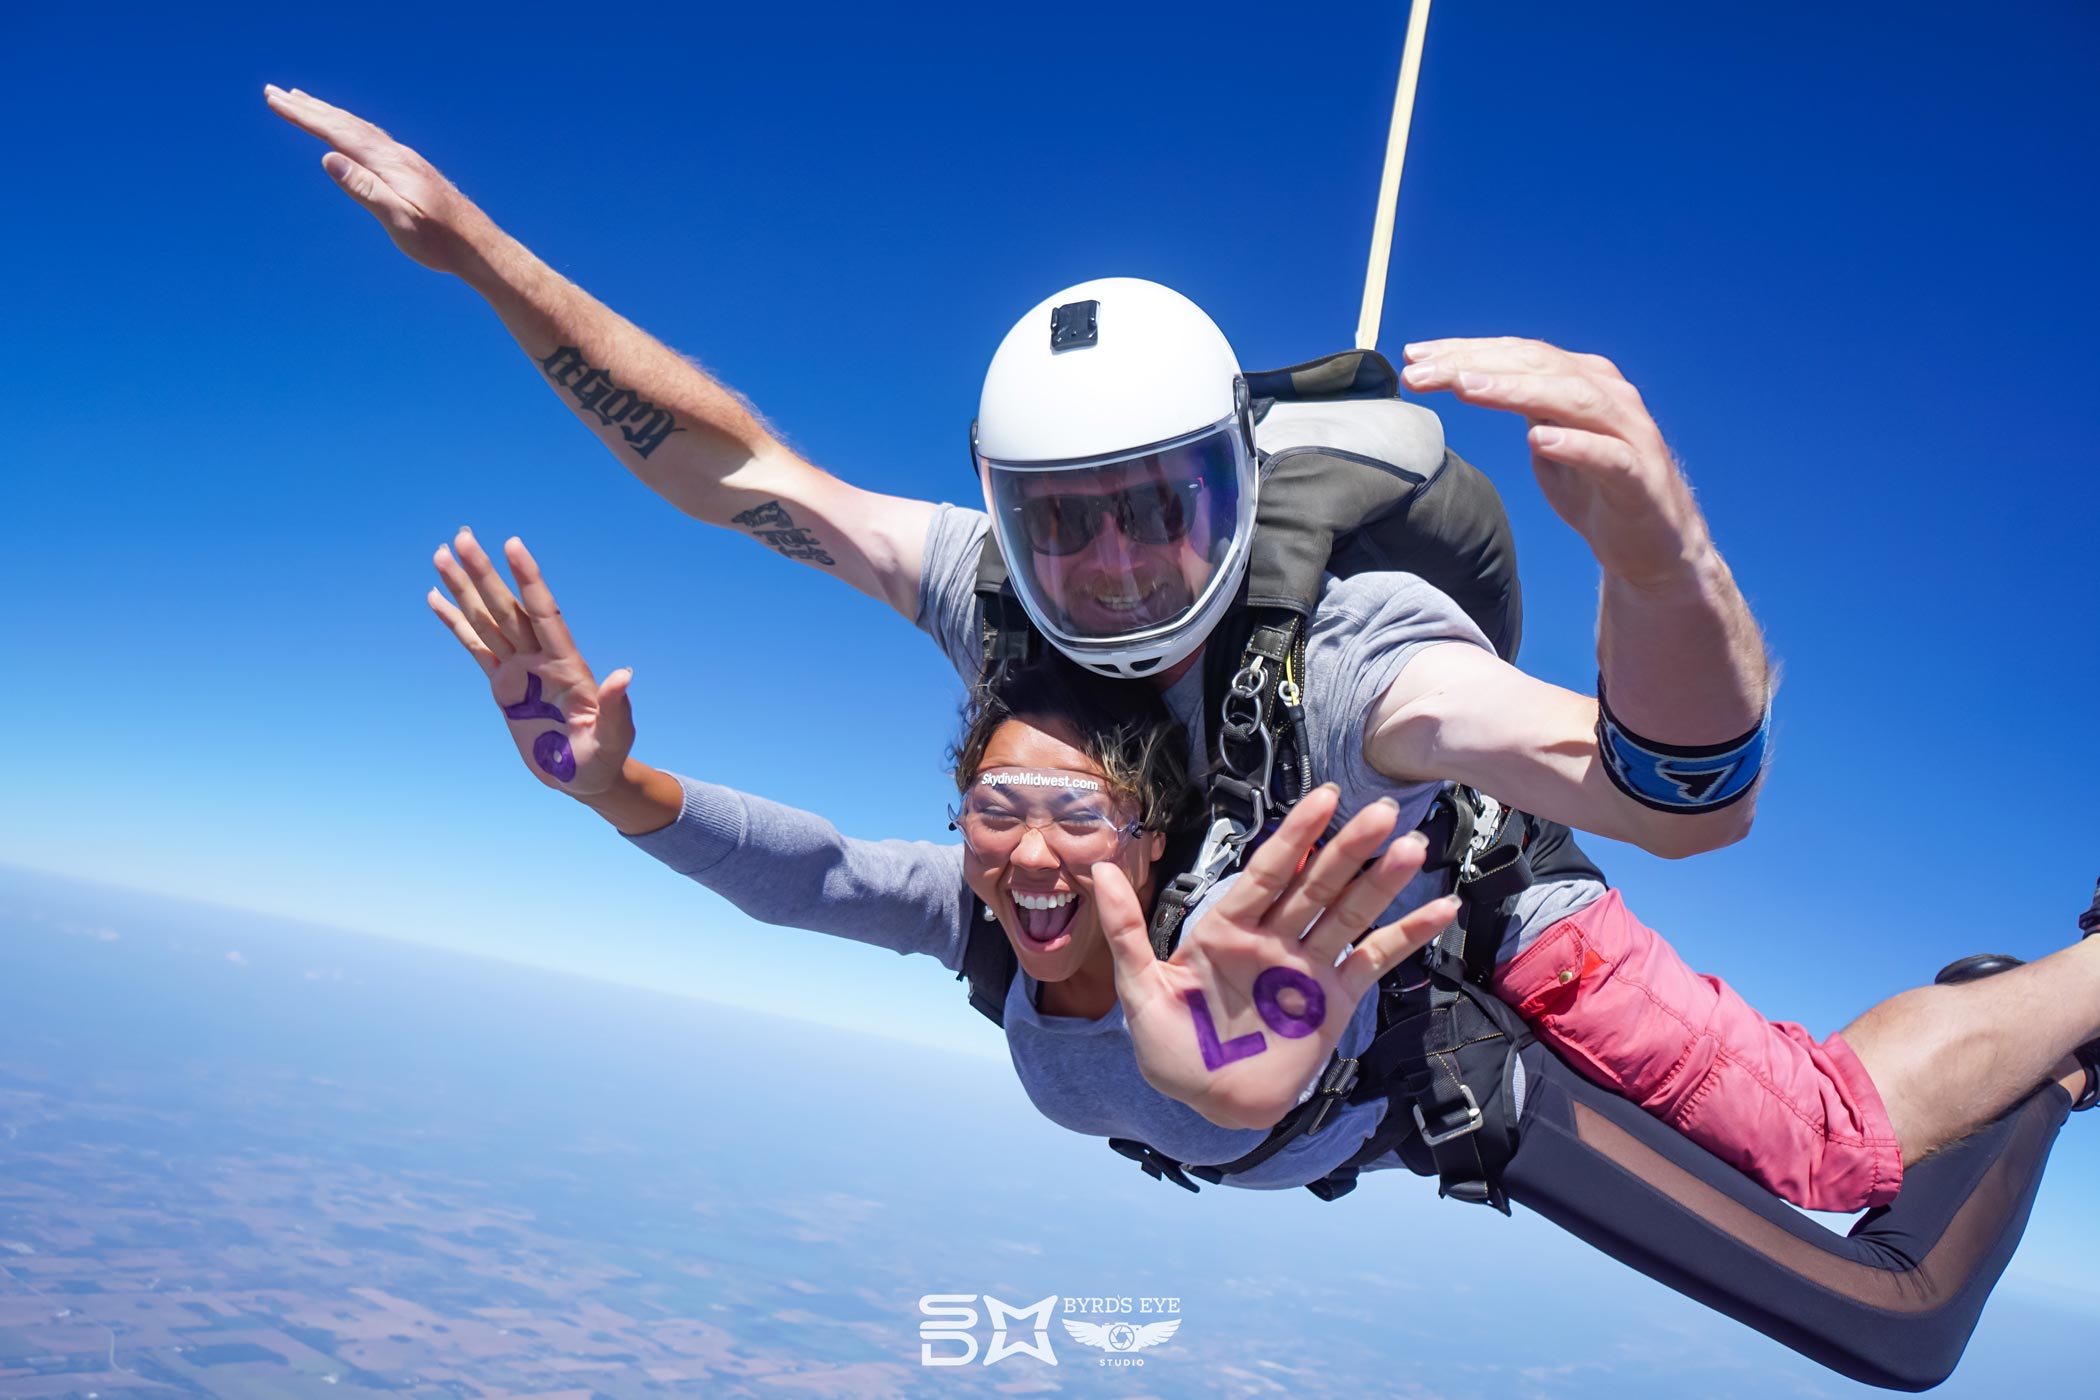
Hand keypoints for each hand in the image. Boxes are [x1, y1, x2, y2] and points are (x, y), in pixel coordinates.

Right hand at [265, 85, 492, 279]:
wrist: (479, 247)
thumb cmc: (439, 242)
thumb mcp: (399, 221)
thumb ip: (365, 190)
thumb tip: (328, 157)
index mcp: (389, 164)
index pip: (337, 132)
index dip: (304, 116)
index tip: (274, 100)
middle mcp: (397, 154)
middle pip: (345, 123)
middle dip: (308, 107)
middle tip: (274, 92)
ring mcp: (406, 159)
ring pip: (359, 127)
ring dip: (328, 112)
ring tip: (303, 101)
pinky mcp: (412, 168)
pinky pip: (372, 137)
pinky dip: (350, 126)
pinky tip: (348, 129)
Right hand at [427, 529, 633, 797]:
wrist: (584, 777)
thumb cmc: (602, 758)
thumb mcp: (612, 739)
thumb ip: (615, 710)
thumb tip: (623, 676)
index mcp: (567, 665)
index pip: (545, 613)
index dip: (529, 579)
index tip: (512, 545)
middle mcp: (540, 658)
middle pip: (507, 608)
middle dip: (485, 573)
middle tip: (462, 536)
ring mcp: (519, 668)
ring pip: (487, 620)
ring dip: (464, 589)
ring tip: (442, 554)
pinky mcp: (502, 684)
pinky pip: (475, 647)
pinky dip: (455, 624)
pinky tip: (436, 598)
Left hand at [1093, 786, 1456, 1130]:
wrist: (1205, 1105)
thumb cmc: (1168, 1047)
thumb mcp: (1138, 988)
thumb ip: (1125, 928)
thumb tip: (1095, 866)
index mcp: (1227, 929)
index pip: (1267, 872)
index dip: (1296, 836)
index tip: (1324, 798)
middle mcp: (1273, 939)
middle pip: (1317, 884)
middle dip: (1349, 849)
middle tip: (1382, 811)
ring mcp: (1307, 967)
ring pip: (1349, 913)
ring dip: (1382, 882)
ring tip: (1413, 846)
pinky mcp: (1334, 999)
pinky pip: (1374, 959)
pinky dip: (1407, 935)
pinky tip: (1440, 908)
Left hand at [1401, 337, 1711, 589]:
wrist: (1653, 547)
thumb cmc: (1594, 489)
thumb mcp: (1546, 441)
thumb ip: (1518, 407)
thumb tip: (1460, 380)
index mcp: (1580, 380)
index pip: (1518, 354)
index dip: (1465, 350)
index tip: (1413, 355)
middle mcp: (1607, 394)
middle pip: (1538, 366)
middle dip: (1475, 364)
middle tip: (1421, 372)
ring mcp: (1629, 432)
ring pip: (1574, 399)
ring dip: (1517, 390)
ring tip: (1467, 388)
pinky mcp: (1640, 476)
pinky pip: (1609, 456)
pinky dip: (1576, 445)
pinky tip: (1539, 439)